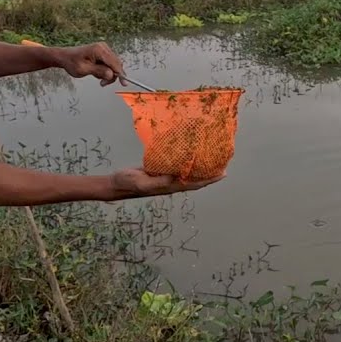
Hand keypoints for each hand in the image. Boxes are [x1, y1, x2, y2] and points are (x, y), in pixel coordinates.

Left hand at [58, 42, 125, 86]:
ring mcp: (104, 49)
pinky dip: (106, 70)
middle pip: (116, 64)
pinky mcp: (103, 52)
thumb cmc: (72, 62)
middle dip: (112, 75)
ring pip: (114, 64)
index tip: (124, 83)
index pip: (114, 63)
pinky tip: (97, 72)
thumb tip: (111, 74)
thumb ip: (98, 71)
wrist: (65, 57)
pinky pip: (110, 63)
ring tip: (96, 77)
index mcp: (99, 50)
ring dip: (108, 73)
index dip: (120, 74)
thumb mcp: (83, 70)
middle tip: (102, 83)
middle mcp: (103, 47)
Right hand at [107, 168, 224, 200]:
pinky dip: (185, 162)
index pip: (194, 183)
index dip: (209, 180)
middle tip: (223, 164)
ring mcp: (166, 177)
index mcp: (170, 186)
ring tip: (210, 158)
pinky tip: (189, 155)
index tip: (223, 174)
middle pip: (194, 178)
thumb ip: (159, 182)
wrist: (118, 182)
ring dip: (199, 167)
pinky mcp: (160, 171)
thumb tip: (175, 176)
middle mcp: (171, 182)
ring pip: (187, 172)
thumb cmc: (129, 183)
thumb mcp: (143, 183)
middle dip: (209, 173)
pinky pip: (177, 167)